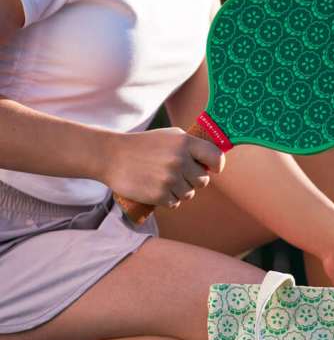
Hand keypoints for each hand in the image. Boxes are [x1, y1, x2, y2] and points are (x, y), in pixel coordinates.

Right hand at [102, 127, 224, 207]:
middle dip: (192, 180)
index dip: (216, 165)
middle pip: (203, 181)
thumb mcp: (170, 136)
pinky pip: (175, 203)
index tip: (212, 168)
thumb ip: (191, 145)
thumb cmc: (143, 145)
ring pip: (189, 194)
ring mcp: (170, 179)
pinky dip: (167, 199)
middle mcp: (180, 160)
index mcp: (185, 142)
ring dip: (179, 191)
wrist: (111, 156)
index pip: (216, 157)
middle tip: (177, 174)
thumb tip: (213, 160)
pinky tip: (155, 188)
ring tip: (162, 180)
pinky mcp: (159, 195)